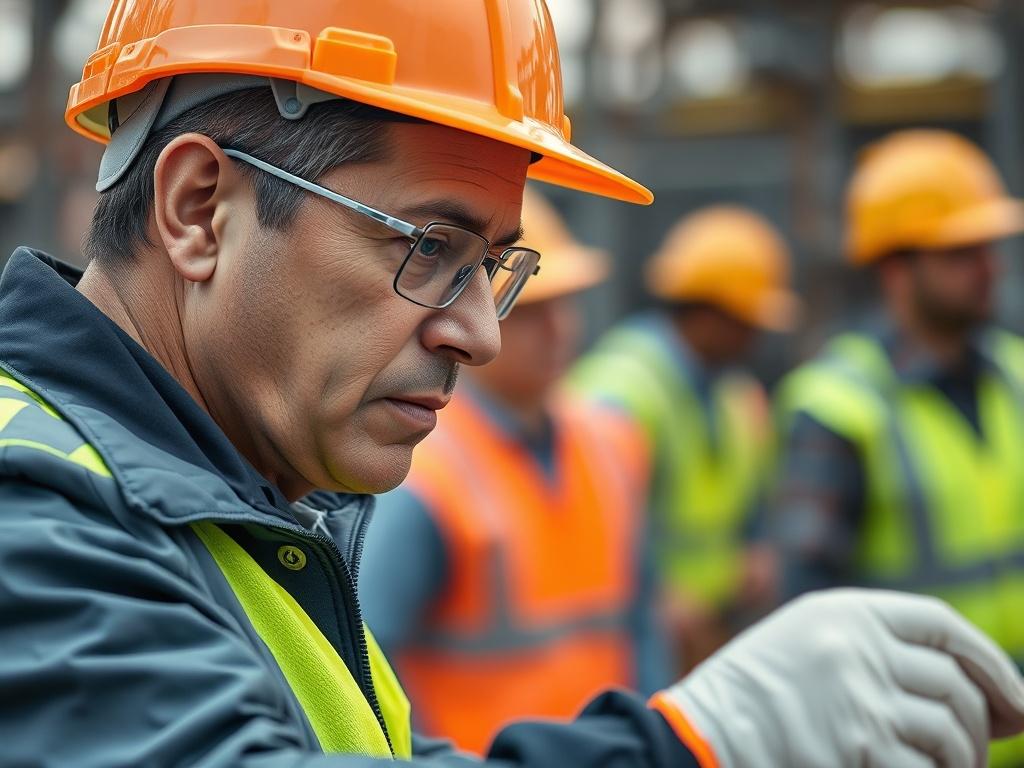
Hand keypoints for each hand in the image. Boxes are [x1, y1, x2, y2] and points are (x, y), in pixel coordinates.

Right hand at [655, 589, 1023, 766]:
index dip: (988, 660)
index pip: (940, 624)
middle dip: (983, 722)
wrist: (704, 734)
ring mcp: (862, 697)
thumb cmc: (754, 694)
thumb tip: (964, 686)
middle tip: (984, 747)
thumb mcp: (805, 641)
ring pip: (950, 730)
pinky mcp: (863, 747)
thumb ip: (869, 646)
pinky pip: (927, 767)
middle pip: (954, 683)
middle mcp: (857, 646)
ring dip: (962, 759)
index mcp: (843, 612)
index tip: (1014, 696)